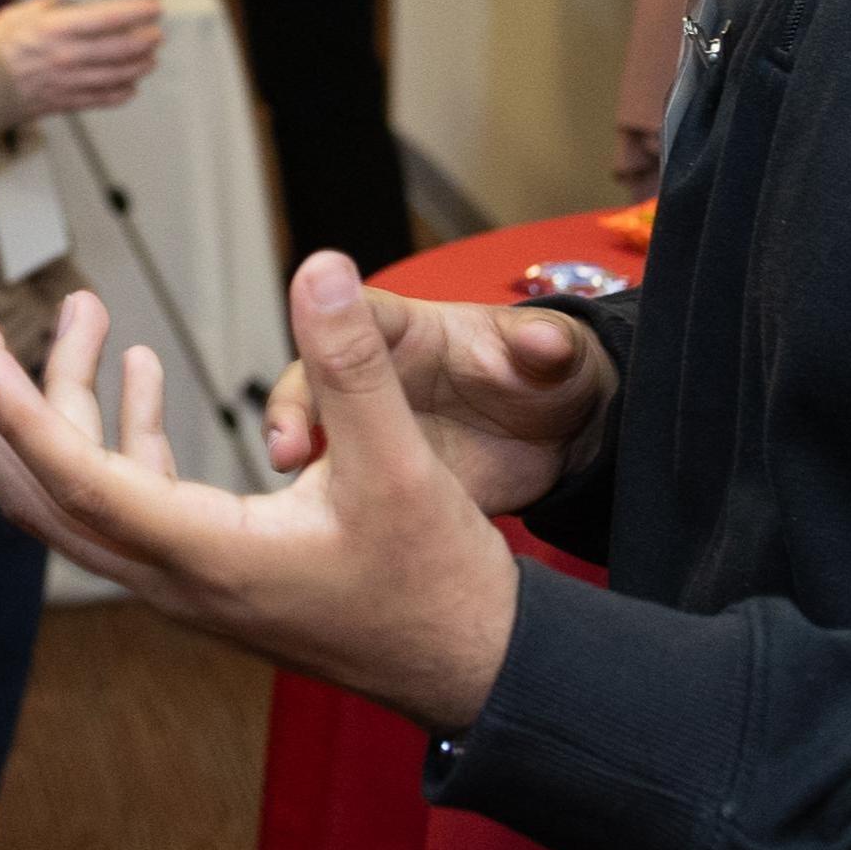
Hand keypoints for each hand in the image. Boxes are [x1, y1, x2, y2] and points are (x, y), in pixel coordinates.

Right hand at [0, 0, 164, 119]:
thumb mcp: (16, 14)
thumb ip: (46, 7)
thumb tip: (67, 0)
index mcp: (56, 29)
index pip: (108, 18)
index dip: (137, 12)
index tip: (154, 8)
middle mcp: (68, 56)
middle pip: (122, 49)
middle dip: (146, 41)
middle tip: (157, 34)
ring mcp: (69, 82)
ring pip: (118, 76)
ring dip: (140, 67)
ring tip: (150, 60)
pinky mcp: (65, 103)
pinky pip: (102, 100)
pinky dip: (121, 94)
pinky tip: (130, 87)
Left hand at [0, 270, 523, 733]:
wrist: (472, 667)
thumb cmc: (438, 583)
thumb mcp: (403, 464)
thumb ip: (352, 364)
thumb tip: (317, 266)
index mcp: (205, 556)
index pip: (75, 478)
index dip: (17, 408)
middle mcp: (174, 576)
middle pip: (42, 495)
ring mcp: (184, 579)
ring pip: (81, 495)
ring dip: (63, 406)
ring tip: (82, 314)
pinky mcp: (206, 569)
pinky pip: (128, 499)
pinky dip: (118, 432)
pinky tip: (138, 370)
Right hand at [260, 287, 614, 514]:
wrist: (562, 440)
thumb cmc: (551, 376)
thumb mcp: (560, 356)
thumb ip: (547, 343)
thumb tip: (547, 341)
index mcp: (409, 331)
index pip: (352, 317)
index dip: (325, 333)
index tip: (315, 359)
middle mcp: (375, 376)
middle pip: (312, 380)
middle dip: (292, 410)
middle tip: (288, 451)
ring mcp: (372, 428)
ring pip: (315, 438)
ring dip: (296, 464)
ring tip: (294, 499)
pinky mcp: (378, 478)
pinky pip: (339, 490)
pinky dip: (320, 508)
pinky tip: (315, 532)